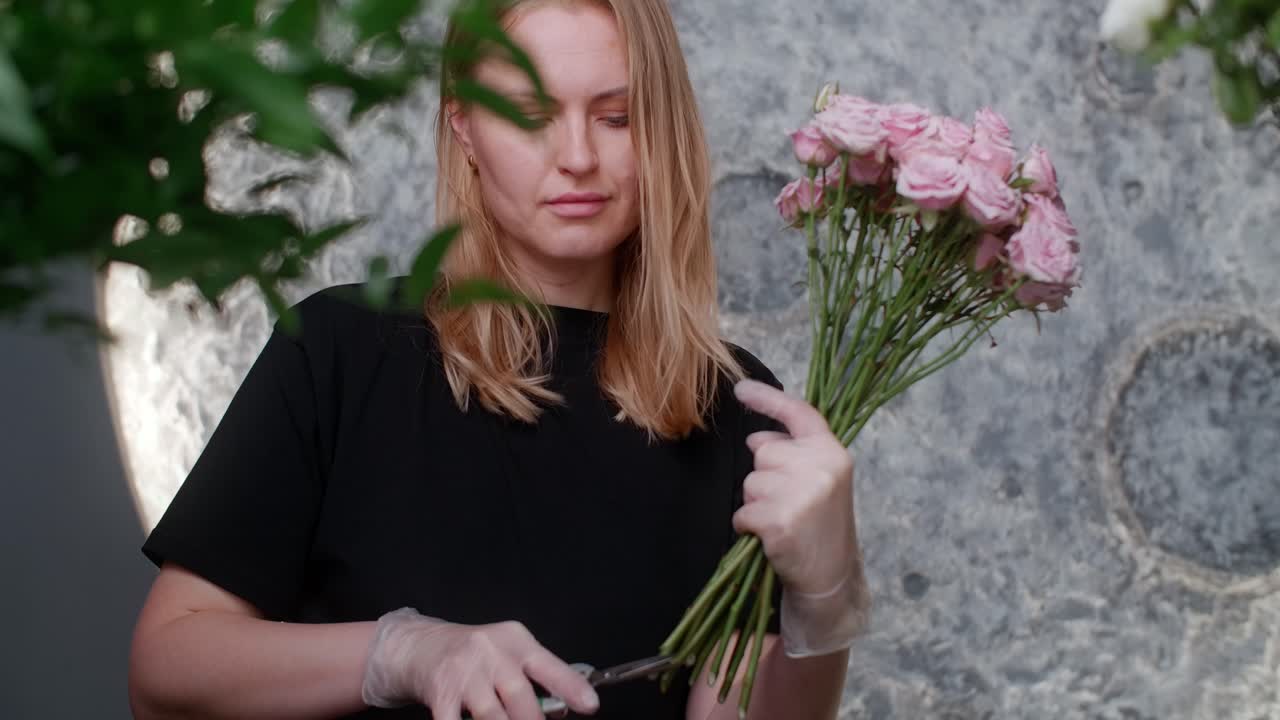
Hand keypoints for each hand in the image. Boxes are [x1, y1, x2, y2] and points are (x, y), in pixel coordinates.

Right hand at [361, 607, 599, 719]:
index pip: (548, 665)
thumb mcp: (508, 654)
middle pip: (519, 696)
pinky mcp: (440, 693)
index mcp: (515, 641)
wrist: (420, 646)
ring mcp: (463, 673)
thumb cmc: (474, 654)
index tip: (590, 705)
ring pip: (492, 715)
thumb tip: (561, 709)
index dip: (571, 686)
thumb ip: (534, 678)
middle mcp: (490, 652)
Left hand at [730, 379, 869, 656]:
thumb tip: (755, 438)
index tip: (740, 388)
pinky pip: (742, 512)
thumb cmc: (822, 527)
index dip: (767, 399)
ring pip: (750, 483)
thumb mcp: (820, 482)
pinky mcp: (779, 521)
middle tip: (786, 503)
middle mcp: (819, 468)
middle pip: (763, 453)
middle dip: (764, 476)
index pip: (799, 414)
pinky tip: (770, 538)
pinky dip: (748, 526)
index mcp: (833, 453)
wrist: (831, 579)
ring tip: (782, 522)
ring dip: (756, 503)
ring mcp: (800, 495)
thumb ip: (793, 455)